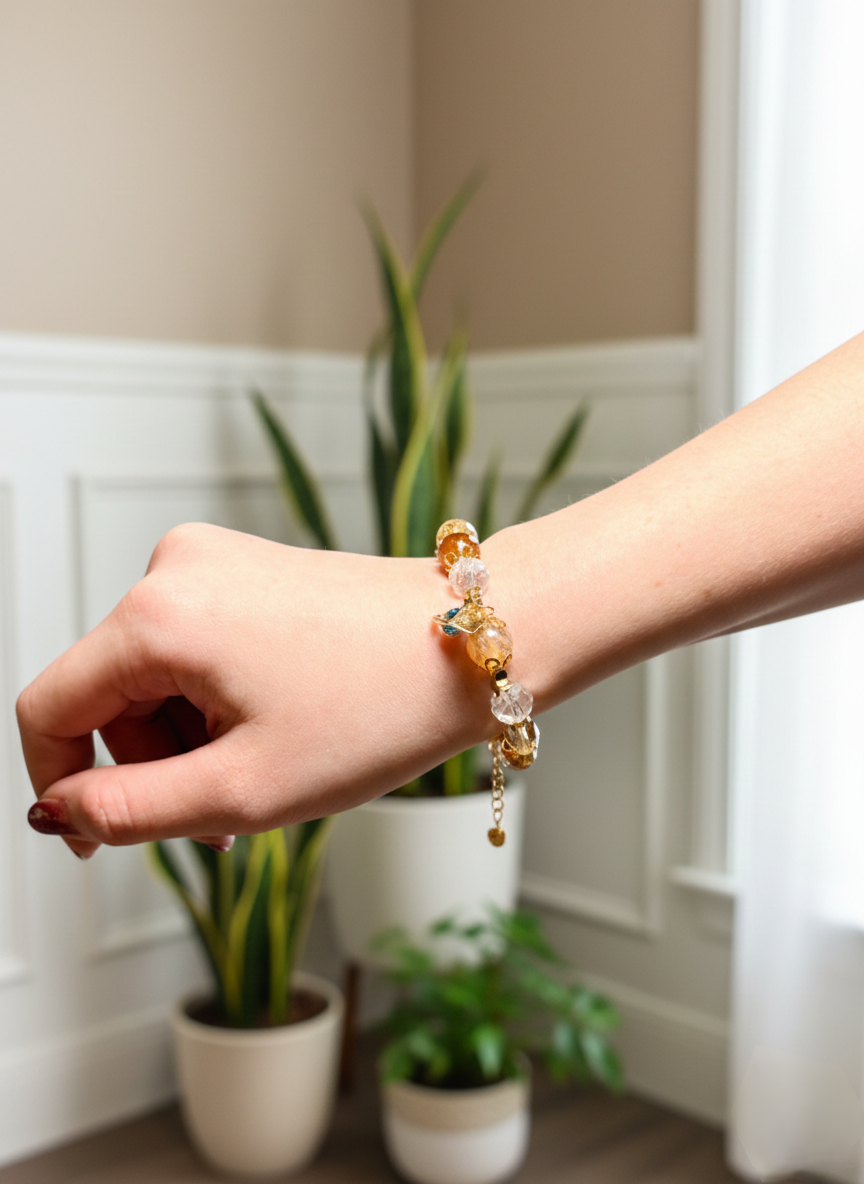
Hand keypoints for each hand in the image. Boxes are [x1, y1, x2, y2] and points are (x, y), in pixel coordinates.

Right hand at [17, 524, 499, 858]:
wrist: (478, 642)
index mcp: (159, 616)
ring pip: (155, 678)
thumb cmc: (380, 706)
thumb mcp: (245, 788)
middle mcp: (175, 568)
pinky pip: (196, 649)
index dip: (61, 785)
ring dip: (193, 738)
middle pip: (108, 697)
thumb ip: (130, 811)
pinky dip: (219, 701)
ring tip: (268, 768)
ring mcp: (216, 560)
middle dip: (155, 767)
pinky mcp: (248, 568)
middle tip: (229, 813)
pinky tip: (279, 724)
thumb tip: (55, 813)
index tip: (100, 838)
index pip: (48, 709)